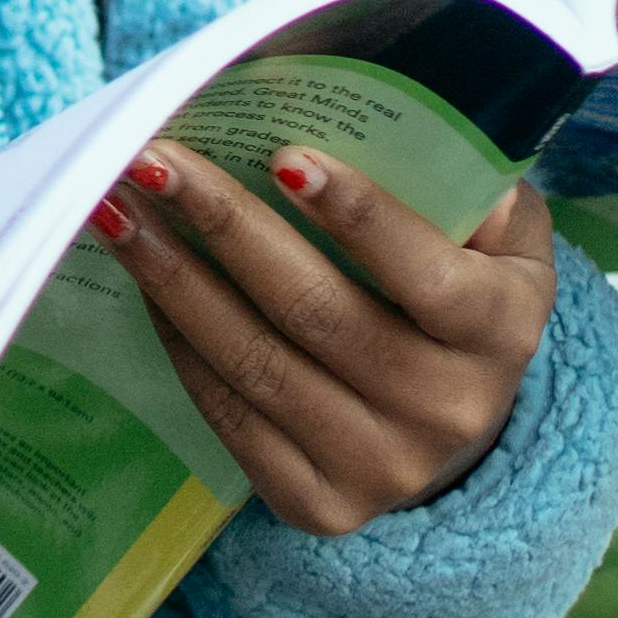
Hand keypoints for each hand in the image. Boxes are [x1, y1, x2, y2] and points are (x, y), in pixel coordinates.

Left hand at [93, 146, 555, 536]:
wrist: (454, 419)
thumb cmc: (462, 292)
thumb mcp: (499, 235)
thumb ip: (464, 181)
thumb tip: (378, 115)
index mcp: (501, 330)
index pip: (425, 273)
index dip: (357, 215)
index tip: (282, 155)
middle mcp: (447, 409)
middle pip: (314, 311)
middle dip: (223, 224)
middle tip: (152, 160)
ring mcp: (380, 465)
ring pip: (255, 362)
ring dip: (172, 279)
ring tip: (117, 210)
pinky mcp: (317, 501)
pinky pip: (229, 413)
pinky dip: (177, 340)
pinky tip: (143, 280)